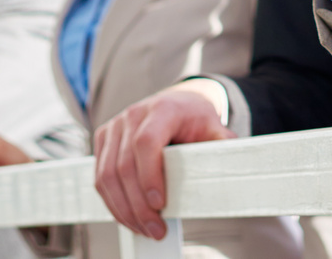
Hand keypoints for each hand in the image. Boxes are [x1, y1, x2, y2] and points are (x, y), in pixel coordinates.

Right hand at [93, 85, 233, 238]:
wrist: (177, 103)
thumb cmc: (194, 118)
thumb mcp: (213, 127)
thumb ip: (221, 146)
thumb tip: (231, 166)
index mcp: (162, 109)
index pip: (146, 142)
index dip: (149, 175)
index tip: (159, 204)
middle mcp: (133, 114)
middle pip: (124, 166)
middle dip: (138, 205)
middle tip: (155, 229)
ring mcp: (115, 126)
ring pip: (107, 175)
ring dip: (123, 209)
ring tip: (143, 228)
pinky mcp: (104, 139)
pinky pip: (100, 177)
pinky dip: (112, 202)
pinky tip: (128, 217)